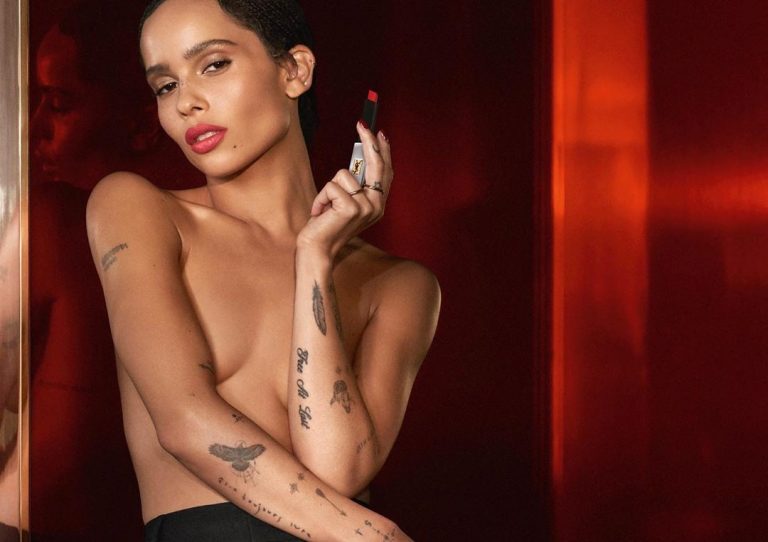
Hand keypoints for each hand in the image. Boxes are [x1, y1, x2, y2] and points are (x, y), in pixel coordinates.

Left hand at [297, 122, 391, 256]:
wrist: (317, 250)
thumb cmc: (327, 226)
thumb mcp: (345, 203)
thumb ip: (355, 185)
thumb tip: (357, 159)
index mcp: (378, 205)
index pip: (385, 172)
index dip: (383, 151)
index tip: (379, 133)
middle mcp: (377, 206)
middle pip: (376, 165)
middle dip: (368, 141)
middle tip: (361, 124)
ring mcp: (366, 207)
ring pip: (344, 174)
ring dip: (327, 190)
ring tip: (325, 208)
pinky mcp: (351, 208)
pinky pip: (331, 185)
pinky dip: (320, 197)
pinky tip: (320, 213)